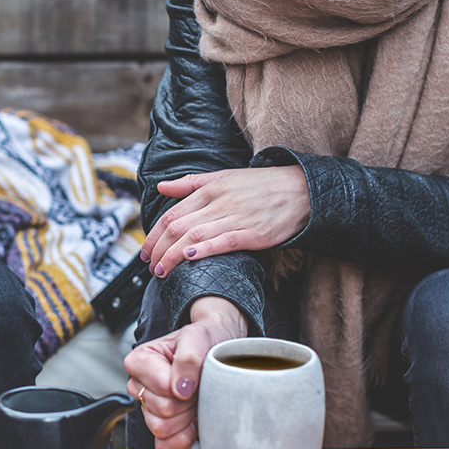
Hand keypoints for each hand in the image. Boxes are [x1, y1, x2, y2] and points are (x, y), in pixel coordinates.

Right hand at [124, 296, 246, 448]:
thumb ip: (188, 358)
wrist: (217, 349)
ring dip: (186, 417)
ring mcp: (147, 407)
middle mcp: (138, 385)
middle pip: (162, 411)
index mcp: (139, 361)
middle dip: (187, 402)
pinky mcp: (159, 426)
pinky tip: (194, 420)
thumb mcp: (199, 337)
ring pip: (162, 428)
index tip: (195, 374)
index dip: (185, 387)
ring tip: (196, 398)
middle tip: (199, 386)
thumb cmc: (205, 341)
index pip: (162, 390)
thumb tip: (180, 389)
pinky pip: (164, 445)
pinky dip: (183, 437)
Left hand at [140, 166, 309, 278]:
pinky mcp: (254, 234)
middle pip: (178, 228)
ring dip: (173, 256)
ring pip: (195, 236)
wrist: (303, 190)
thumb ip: (190, 184)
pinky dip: (204, 250)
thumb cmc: (261, 185)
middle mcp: (220, 202)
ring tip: (162, 272)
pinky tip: (188, 259)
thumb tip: (161, 187)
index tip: (145, 252)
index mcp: (210, 189)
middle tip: (150, 266)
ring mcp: (236, 218)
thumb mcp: (224, 177)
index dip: (153, 235)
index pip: (172, 214)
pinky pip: (223, 242)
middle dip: (159, 249)